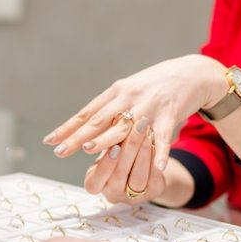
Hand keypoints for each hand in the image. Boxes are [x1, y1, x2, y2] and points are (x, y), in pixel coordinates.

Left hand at [44, 54, 227, 171]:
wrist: (191, 73)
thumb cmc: (154, 85)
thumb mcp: (127, 91)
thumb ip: (108, 109)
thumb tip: (83, 127)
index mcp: (115, 92)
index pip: (87, 114)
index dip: (67, 128)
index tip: (49, 142)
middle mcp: (129, 98)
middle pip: (99, 121)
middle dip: (78, 137)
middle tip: (60, 151)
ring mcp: (149, 107)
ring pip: (125, 127)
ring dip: (108, 140)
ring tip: (92, 152)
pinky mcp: (170, 115)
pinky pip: (163, 137)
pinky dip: (160, 153)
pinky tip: (156, 168)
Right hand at [84, 135, 165, 204]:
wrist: (139, 163)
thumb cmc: (116, 152)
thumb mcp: (104, 148)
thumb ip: (102, 144)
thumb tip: (98, 132)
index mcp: (94, 184)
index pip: (95, 180)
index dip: (106, 164)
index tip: (114, 146)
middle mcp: (112, 194)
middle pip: (119, 175)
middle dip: (129, 149)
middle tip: (136, 128)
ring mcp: (133, 197)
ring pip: (138, 178)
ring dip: (143, 153)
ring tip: (147, 132)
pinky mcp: (153, 193)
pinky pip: (154, 177)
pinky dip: (154, 159)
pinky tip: (155, 142)